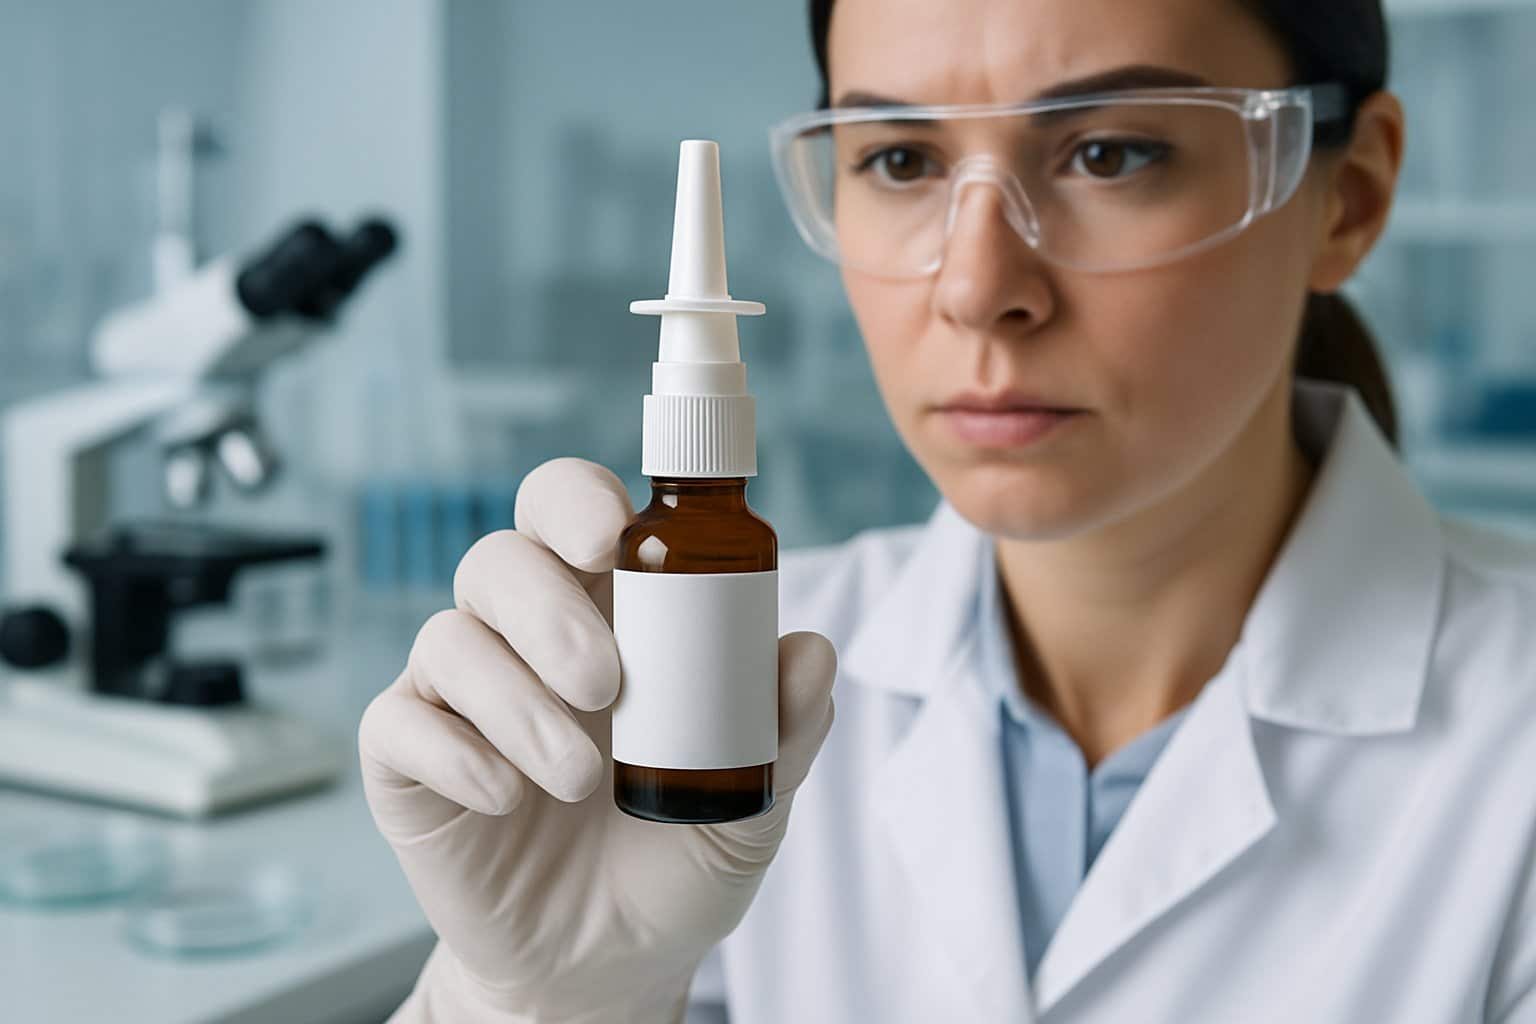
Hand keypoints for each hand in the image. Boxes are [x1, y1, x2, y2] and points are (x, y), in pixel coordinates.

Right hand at [359, 457, 837, 1022]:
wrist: (609, 968)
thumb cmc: (677, 861)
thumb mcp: (749, 806)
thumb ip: (779, 732)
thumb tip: (811, 652)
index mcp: (607, 613)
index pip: (568, 511)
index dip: (576, 500)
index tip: (610, 533)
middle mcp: (523, 638)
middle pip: (499, 559)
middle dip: (547, 609)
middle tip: (606, 683)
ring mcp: (460, 697)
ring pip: (449, 638)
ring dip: (515, 702)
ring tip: (577, 779)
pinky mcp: (409, 763)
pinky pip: (398, 723)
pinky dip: (451, 753)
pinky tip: (504, 797)